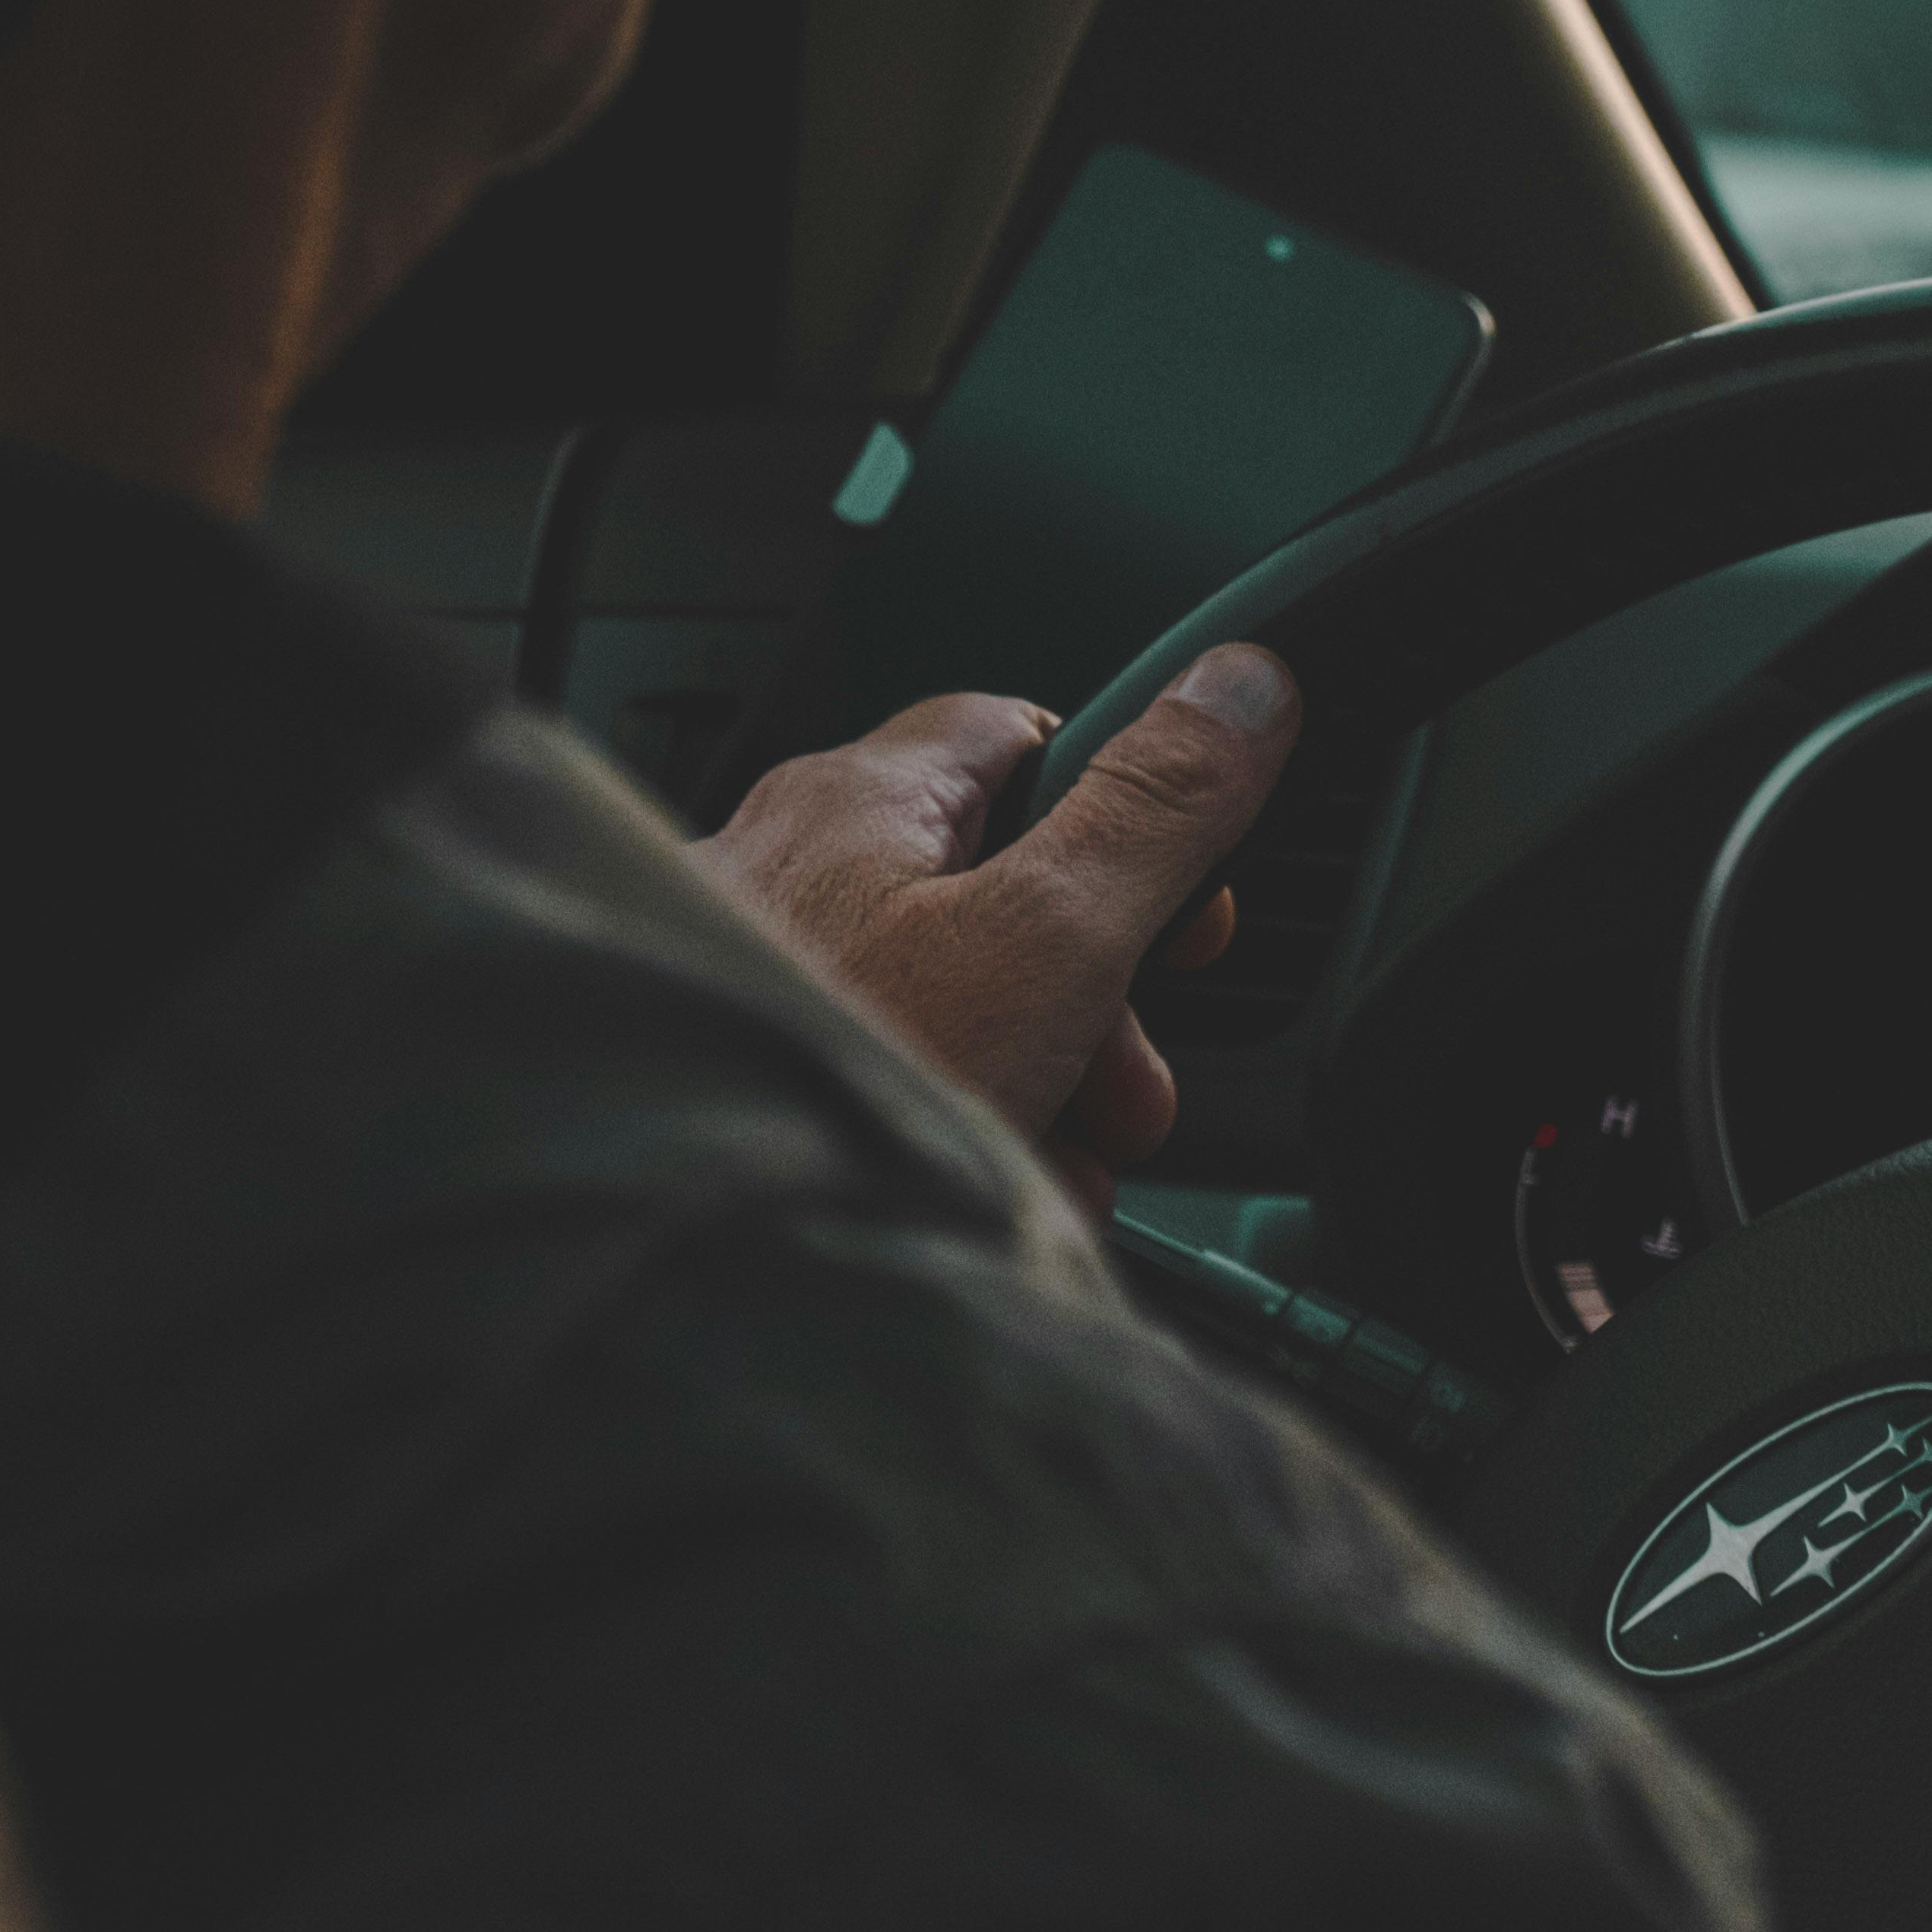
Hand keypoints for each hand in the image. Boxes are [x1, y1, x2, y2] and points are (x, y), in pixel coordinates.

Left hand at [701, 646, 1297, 1211]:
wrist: (688, 1241)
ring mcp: (755, 979)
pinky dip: (950, 1131)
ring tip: (1065, 1164)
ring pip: (945, 1006)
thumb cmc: (830, 1081)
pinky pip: (882, 1082)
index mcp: (860, 800)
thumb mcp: (1045, 936)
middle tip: (1130, 1090)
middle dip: (1096, 1001)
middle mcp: (788, 869)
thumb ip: (1151, 812)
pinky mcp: (746, 1079)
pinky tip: (981, 1193)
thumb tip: (1243, 690)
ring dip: (1039, 1084)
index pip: (1023, 737)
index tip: (1189, 906)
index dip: (1129, 811)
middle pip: (996, 895)